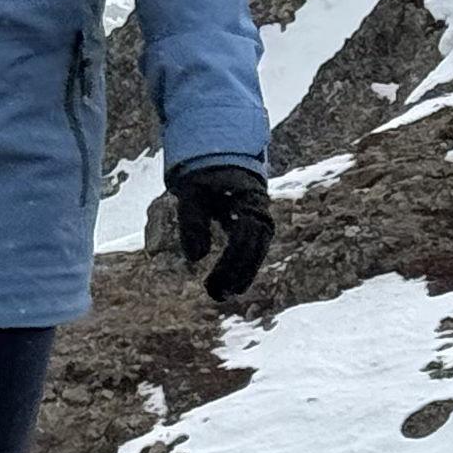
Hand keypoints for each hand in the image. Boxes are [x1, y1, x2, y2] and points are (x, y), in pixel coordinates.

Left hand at [167, 162, 272, 304]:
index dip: (231, 262)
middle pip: (255, 248)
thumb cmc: (203, 176)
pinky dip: (241, 265)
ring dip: (242, 273)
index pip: (245, 237)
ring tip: (222, 294)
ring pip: (256, 251)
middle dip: (238, 273)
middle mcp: (260, 211)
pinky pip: (251, 247)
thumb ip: (192, 223)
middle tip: (218, 295)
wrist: (218, 156)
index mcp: (248, 201)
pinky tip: (229, 283)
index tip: (215, 281)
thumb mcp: (192, 194)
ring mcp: (259, 217)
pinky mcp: (252, 224)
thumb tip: (195, 259)